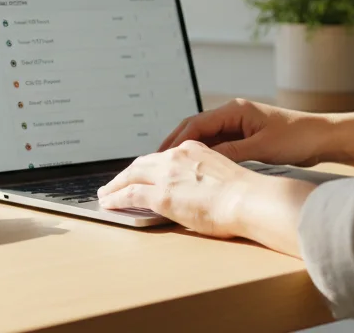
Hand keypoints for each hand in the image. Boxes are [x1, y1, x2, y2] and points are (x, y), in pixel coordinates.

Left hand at [97, 140, 255, 237]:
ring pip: (130, 177)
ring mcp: (166, 175)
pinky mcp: (160, 195)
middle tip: (113, 183)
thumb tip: (194, 191)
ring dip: (114, 186)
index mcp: (192, 149)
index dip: (146, 166)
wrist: (249, 200)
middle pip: (141, 164)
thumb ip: (202, 177)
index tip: (138, 174)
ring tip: (105, 195)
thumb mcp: (220, 174)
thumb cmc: (245, 195)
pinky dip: (115, 199)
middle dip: (125, 174)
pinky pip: (129, 195)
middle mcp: (176, 157)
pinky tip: (108, 204)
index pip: (161, 156)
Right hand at [159, 98, 329, 166]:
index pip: (195, 123)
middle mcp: (232, 114)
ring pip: (204, 137)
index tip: (161, 156)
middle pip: (194, 128)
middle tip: (155, 162)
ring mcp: (237, 124)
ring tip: (169, 167)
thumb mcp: (261, 149)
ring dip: (187, 150)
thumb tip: (202, 162)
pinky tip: (195, 169)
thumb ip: (231, 153)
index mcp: (234, 110)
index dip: (176, 140)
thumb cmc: (297, 138)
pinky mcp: (243, 135)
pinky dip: (203, 155)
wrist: (323, 137)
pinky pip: (216, 144)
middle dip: (174, 144)